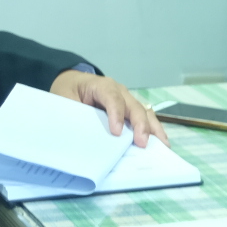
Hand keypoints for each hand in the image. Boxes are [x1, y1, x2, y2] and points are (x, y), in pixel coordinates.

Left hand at [50, 69, 167, 146]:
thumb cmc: (69, 90)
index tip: (116, 133)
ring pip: (144, 112)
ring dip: (153, 128)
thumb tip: (81, 134)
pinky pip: (144, 118)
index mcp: (101, 85)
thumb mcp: (64, 99)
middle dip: (140, 125)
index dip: (116, 114)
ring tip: (162, 145)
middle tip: (142, 143)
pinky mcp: (129, 109)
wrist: (73, 82)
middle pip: (133, 106)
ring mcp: (127, 99)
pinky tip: (160, 143)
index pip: (112, 97)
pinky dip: (153, 130)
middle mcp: (118, 91)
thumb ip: (73, 113)